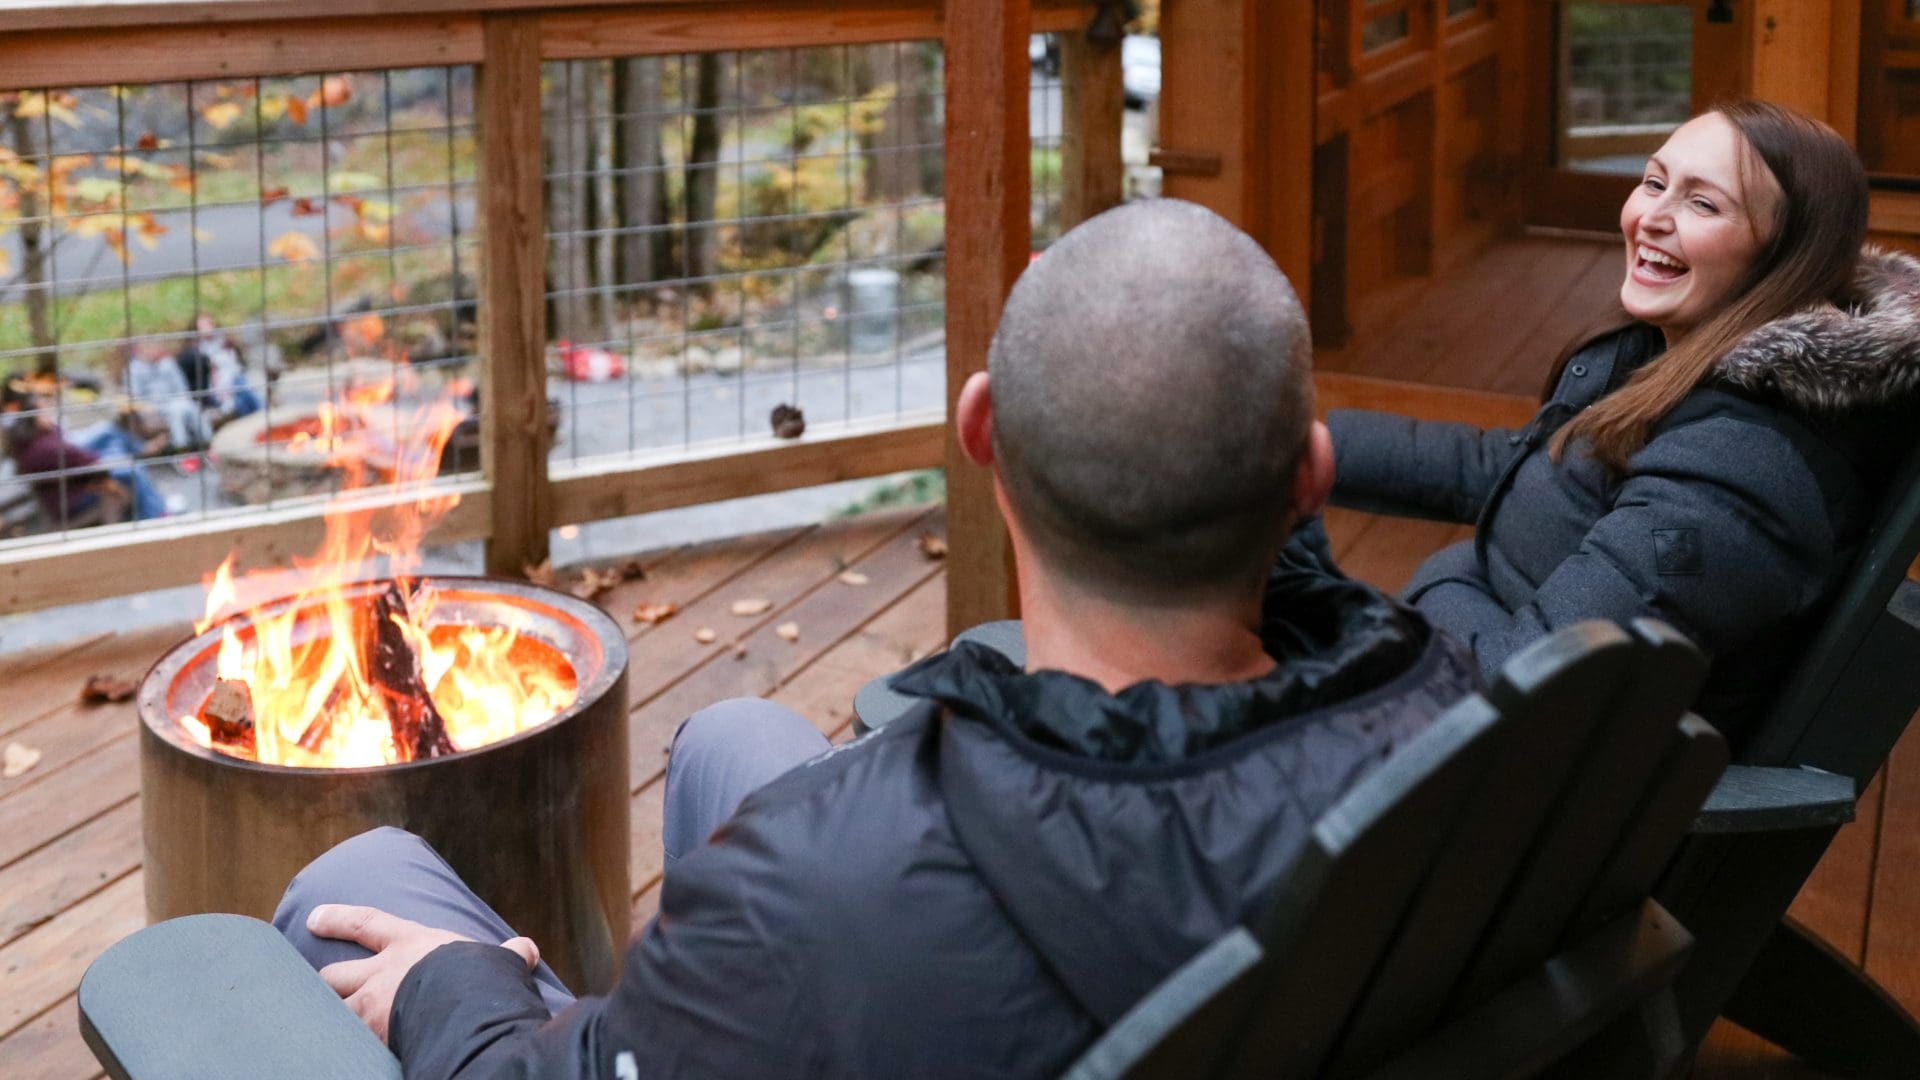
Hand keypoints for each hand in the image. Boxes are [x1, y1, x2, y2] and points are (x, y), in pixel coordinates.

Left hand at [307, 904, 540, 1042]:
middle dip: (324, 981)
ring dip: (326, 1018)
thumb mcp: (498, 960)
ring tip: (318, 1026)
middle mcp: (382, 974)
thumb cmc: (482, 978)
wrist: (465, 1009)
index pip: (367, 923)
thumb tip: (526, 949)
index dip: (339, 919)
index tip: (315, 918)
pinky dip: (339, 1046)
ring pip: (330, 1010)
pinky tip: (335, 1052)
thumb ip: (509, 954)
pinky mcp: (370, 1039)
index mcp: (411, 945)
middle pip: (334, 974)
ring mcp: (371, 1007)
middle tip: (316, 985)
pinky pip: (344, 1043)